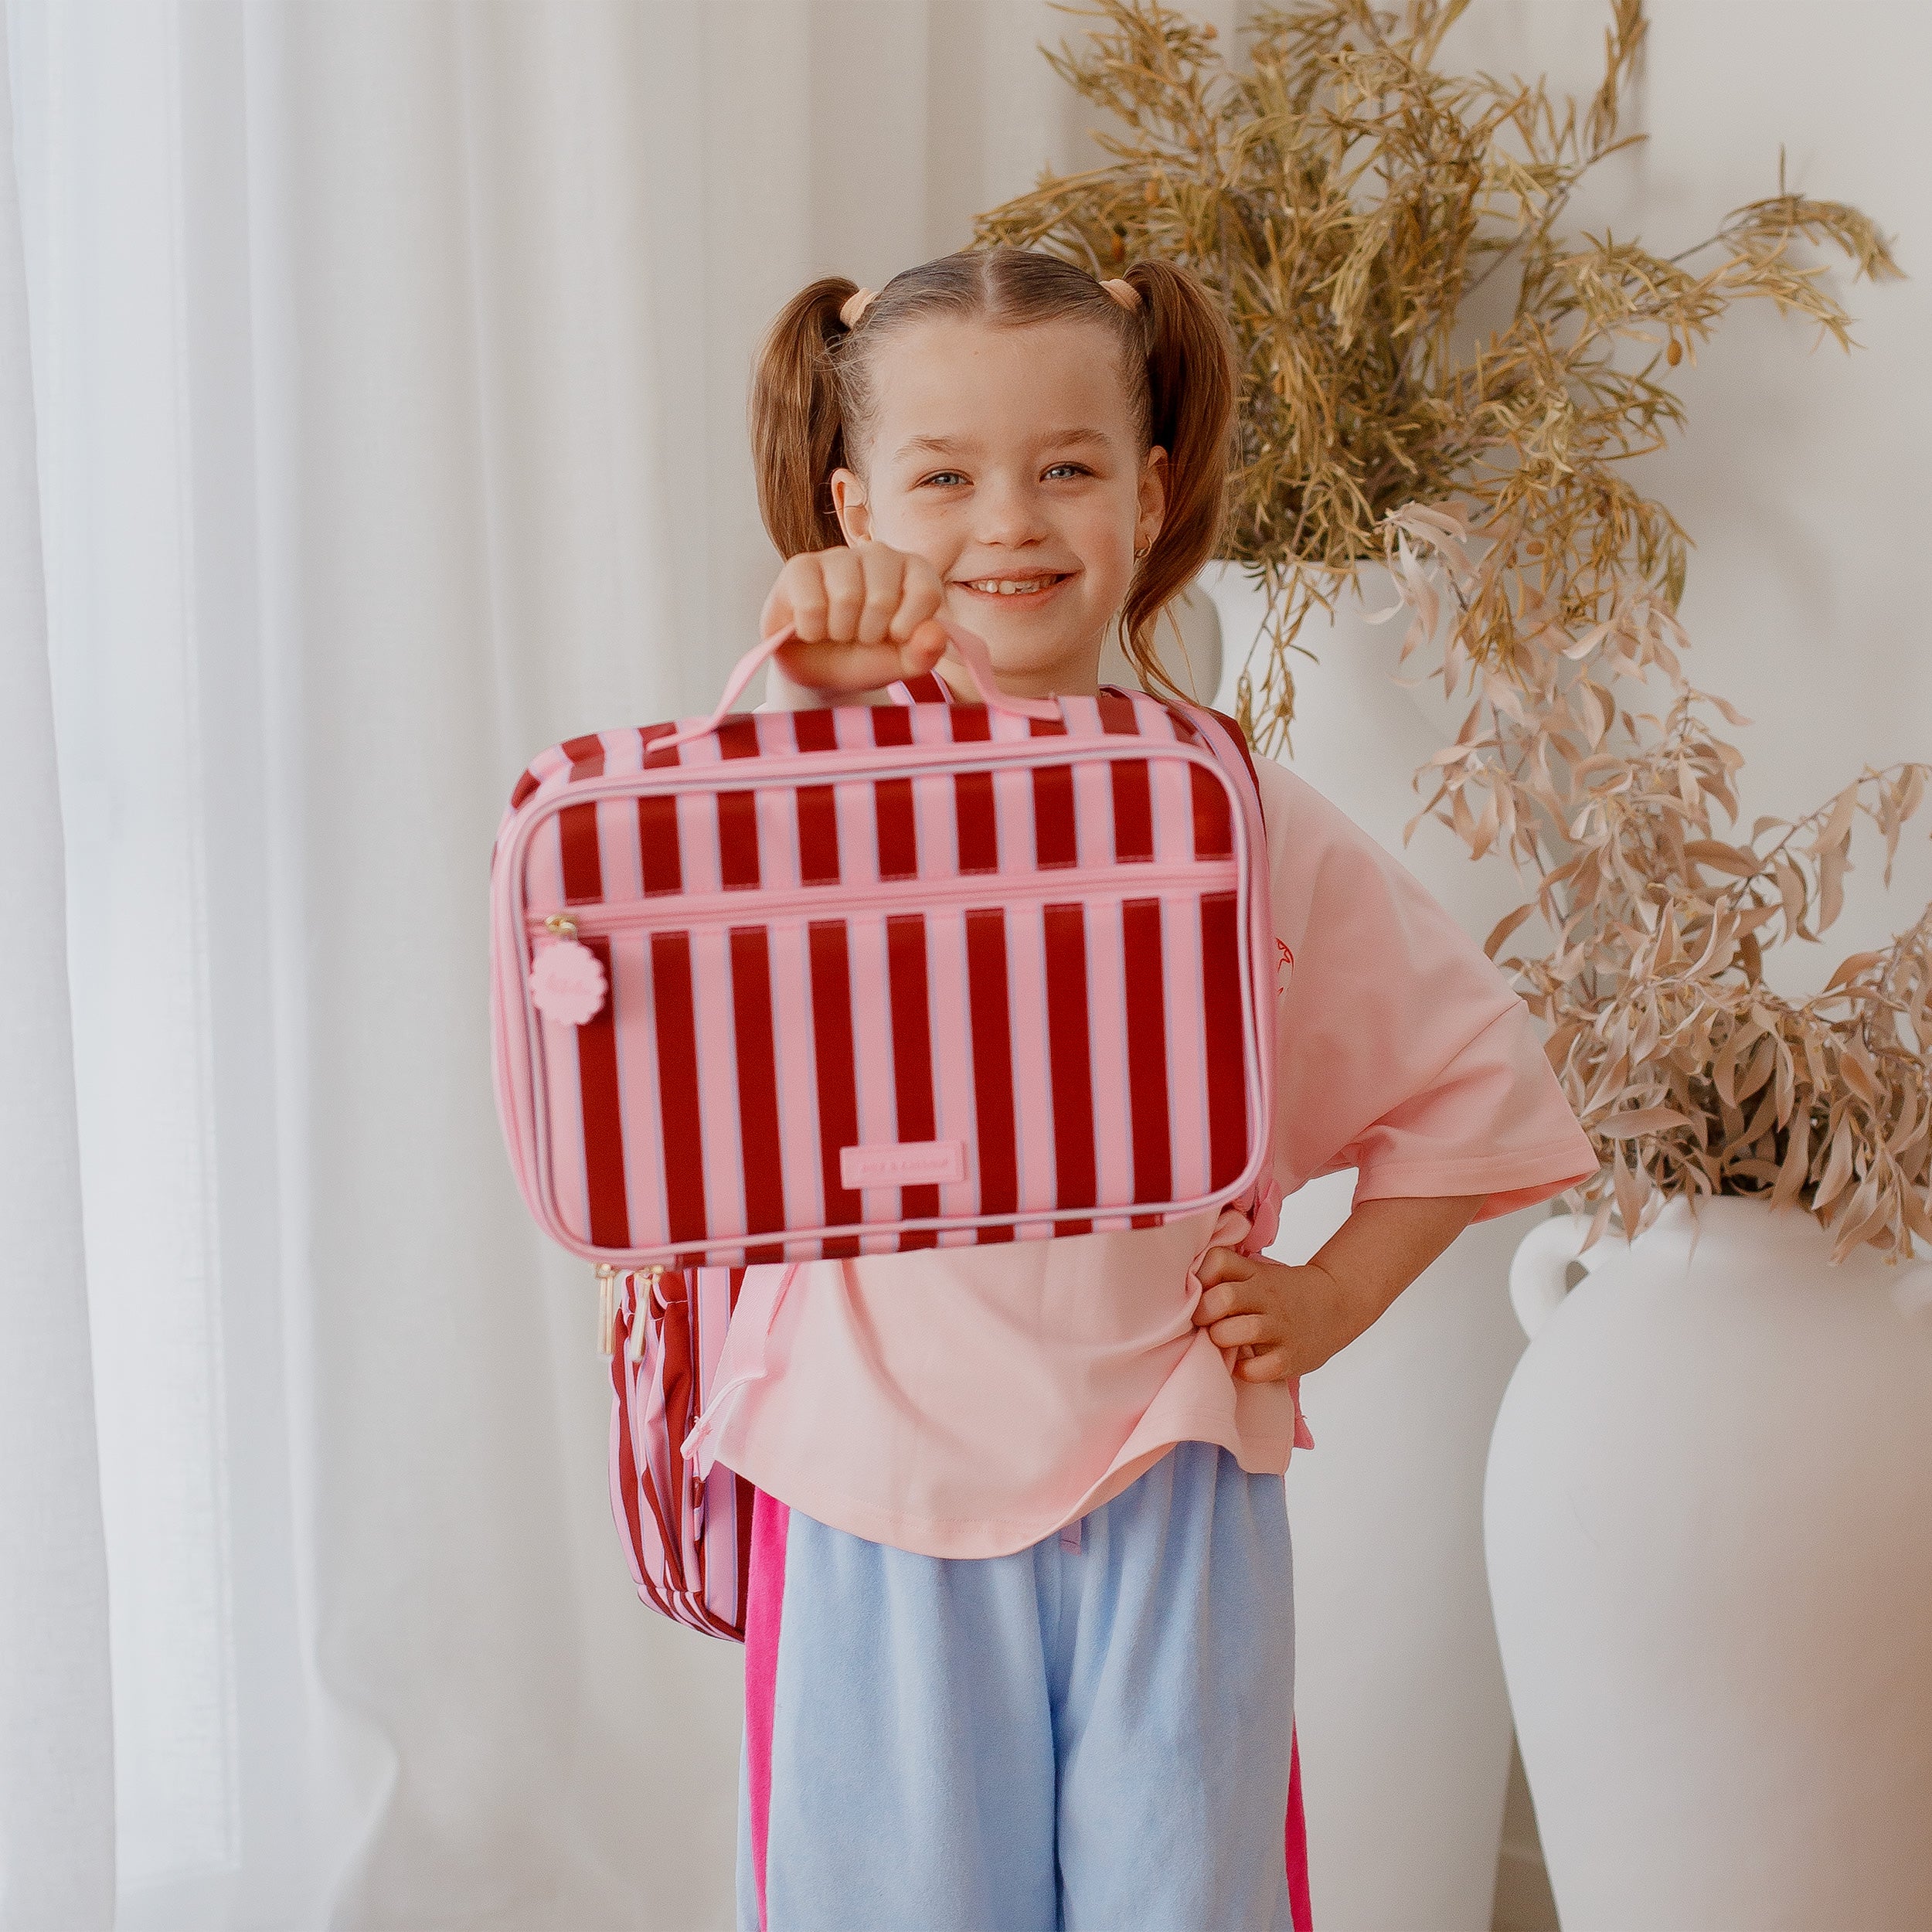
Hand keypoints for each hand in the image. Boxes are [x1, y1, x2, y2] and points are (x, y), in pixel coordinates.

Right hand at [760, 541, 949, 694]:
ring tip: (837, 632)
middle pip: (882, 597)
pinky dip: (811, 630)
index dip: (907, 628)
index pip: (925, 592)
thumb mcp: (902, 664)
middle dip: (869, 633)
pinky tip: (812, 628)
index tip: (894, 638)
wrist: (820, 672)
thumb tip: (934, 635)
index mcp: (914, 571)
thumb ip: (925, 653)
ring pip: (846, 597)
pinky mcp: (800, 566)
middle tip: (860, 636)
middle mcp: (879, 555)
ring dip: (839, 632)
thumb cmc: (868, 658)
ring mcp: (839, 556)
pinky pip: (811, 604)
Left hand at [1190, 1195, 1488, 1382]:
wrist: (1339, 1304)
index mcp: (1256, 1274)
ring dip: (1221, 1340)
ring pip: (1236, 1333)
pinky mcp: (1290, 1359)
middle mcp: (1267, 1298)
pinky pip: (1256, 1369)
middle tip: (1205, 1322)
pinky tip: (1244, 1362)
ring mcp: (1280, 1329)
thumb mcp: (1259, 1271)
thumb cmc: (1285, 1292)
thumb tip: (1184, 1282)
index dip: (1201, 1276)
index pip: (1218, 1261)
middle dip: (1204, 1313)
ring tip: (1224, 1342)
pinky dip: (1243, 1370)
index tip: (1200, 1291)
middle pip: (1223, 1299)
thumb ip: (1227, 1272)